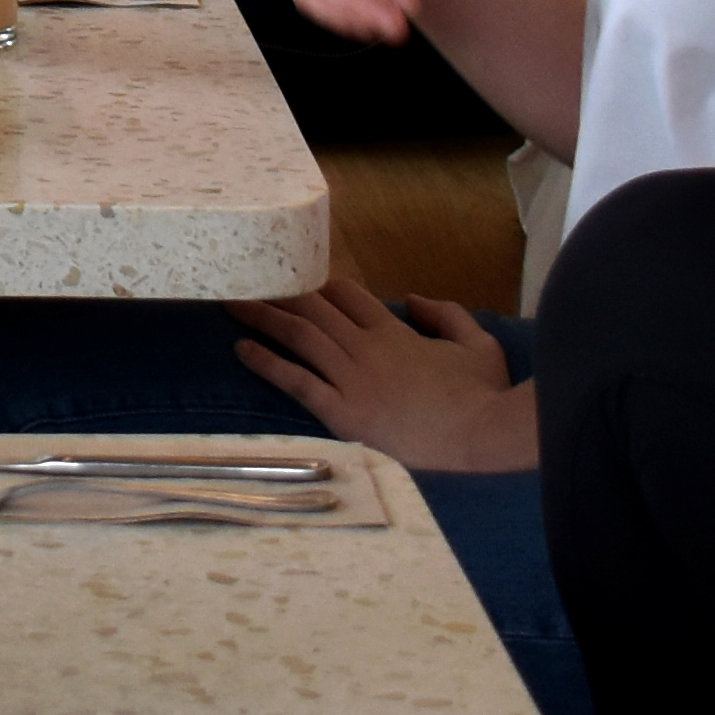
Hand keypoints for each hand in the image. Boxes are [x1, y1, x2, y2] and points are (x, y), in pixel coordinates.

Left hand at [225, 272, 540, 474]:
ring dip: (262, 317)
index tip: (296, 279)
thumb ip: (446, 314)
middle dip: (278, 290)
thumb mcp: (478, 343)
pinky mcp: (345, 413)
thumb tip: (412, 299)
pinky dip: (268, 363)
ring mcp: (354, 380)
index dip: (321, 285)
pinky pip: (298, 383)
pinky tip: (241, 349)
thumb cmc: (485, 395)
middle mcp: (367, 349)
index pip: (348, 294)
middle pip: (313, 309)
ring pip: (299, 337)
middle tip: (245, 277)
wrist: (485, 436)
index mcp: (395, 332)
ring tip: (229, 302)